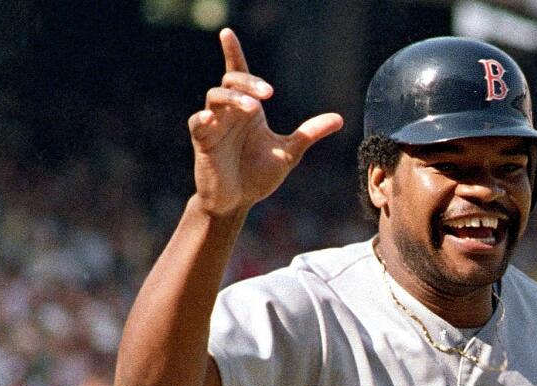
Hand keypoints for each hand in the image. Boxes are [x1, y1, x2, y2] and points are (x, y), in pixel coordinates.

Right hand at [188, 28, 342, 216]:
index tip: (227, 33)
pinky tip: (213, 120)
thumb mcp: (289, 153)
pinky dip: (204, 118)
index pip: (239, 75)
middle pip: (230, 81)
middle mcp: (230, 113)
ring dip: (234, 98)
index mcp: (248, 110)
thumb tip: (339, 118)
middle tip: (269, 94)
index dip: (232, 53)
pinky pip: (197, 123)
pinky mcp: (203, 142)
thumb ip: (309, 133)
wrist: (239, 201)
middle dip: (247, 82)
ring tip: (254, 109)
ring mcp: (214, 126)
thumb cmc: (258, 174)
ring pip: (214, 97)